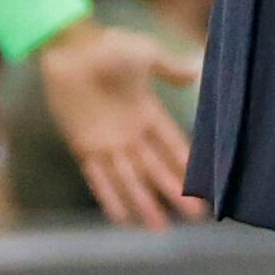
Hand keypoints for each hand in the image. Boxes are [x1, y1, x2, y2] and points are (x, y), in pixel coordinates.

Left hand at [37, 16, 202, 227]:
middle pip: (156, 169)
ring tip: (160, 228)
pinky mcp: (83, 145)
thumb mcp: (146, 54)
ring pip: (130, 180)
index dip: (189, 167)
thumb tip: (196, 74)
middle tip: (196, 216)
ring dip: (145, 203)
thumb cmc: (108, 46)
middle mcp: (130, 134)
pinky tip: (121, 217)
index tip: (206, 186)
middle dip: (176, 193)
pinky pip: (98, 177)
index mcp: (148, 113)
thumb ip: (169, 68)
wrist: (68, 47)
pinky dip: (109, 197)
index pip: (173, 146)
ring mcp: (107, 142)